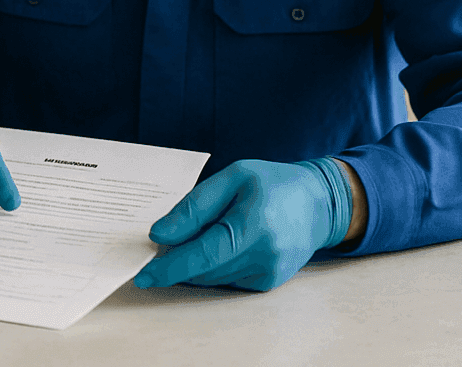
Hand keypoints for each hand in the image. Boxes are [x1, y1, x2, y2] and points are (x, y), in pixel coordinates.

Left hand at [134, 158, 350, 291]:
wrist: (318, 203)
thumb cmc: (272, 183)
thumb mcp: (232, 177)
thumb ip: (194, 207)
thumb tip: (160, 235)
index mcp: (255, 225)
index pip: (203, 255)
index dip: (170, 267)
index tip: (143, 275)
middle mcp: (265, 256)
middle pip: (204, 268)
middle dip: (178, 259)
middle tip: (164, 240)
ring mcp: (269, 274)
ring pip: (212, 277)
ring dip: (194, 263)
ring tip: (200, 233)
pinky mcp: (268, 283)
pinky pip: (226, 280)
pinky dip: (214, 266)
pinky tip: (222, 243)